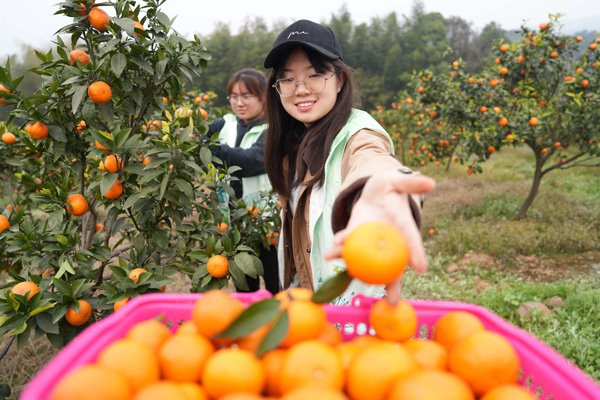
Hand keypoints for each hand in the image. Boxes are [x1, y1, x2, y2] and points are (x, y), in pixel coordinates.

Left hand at [323, 171, 434, 302]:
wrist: (371, 192)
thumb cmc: (389, 188)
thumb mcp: (397, 182)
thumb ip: (410, 183)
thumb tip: (430, 182)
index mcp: (403, 229)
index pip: (412, 243)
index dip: (418, 255)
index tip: (422, 268)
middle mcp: (388, 242)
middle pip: (393, 268)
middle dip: (393, 286)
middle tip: (394, 302)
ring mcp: (370, 243)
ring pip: (366, 262)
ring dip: (357, 268)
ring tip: (349, 272)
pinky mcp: (354, 237)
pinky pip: (347, 246)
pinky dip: (340, 248)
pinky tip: (331, 250)